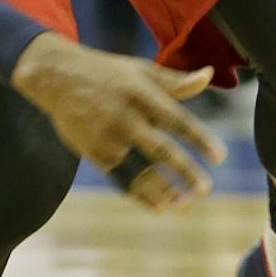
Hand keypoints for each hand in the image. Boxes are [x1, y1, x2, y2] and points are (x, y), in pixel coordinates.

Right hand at [8, 34, 226, 211]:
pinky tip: (158, 206)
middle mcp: (124, 116)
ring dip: (162, 189)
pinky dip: (139, 193)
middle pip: (159, 148)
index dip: (199, 139)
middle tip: (205, 189)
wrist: (56, 77)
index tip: (220, 157)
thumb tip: (209, 76)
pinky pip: (119, 176)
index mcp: (141, 94)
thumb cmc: (107, 73)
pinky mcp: (92, 150)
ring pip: (139, 168)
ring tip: (184, 206)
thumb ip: (175, 81)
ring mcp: (106, 135)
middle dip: (184, 170)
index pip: (176, 120)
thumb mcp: (140, 70)